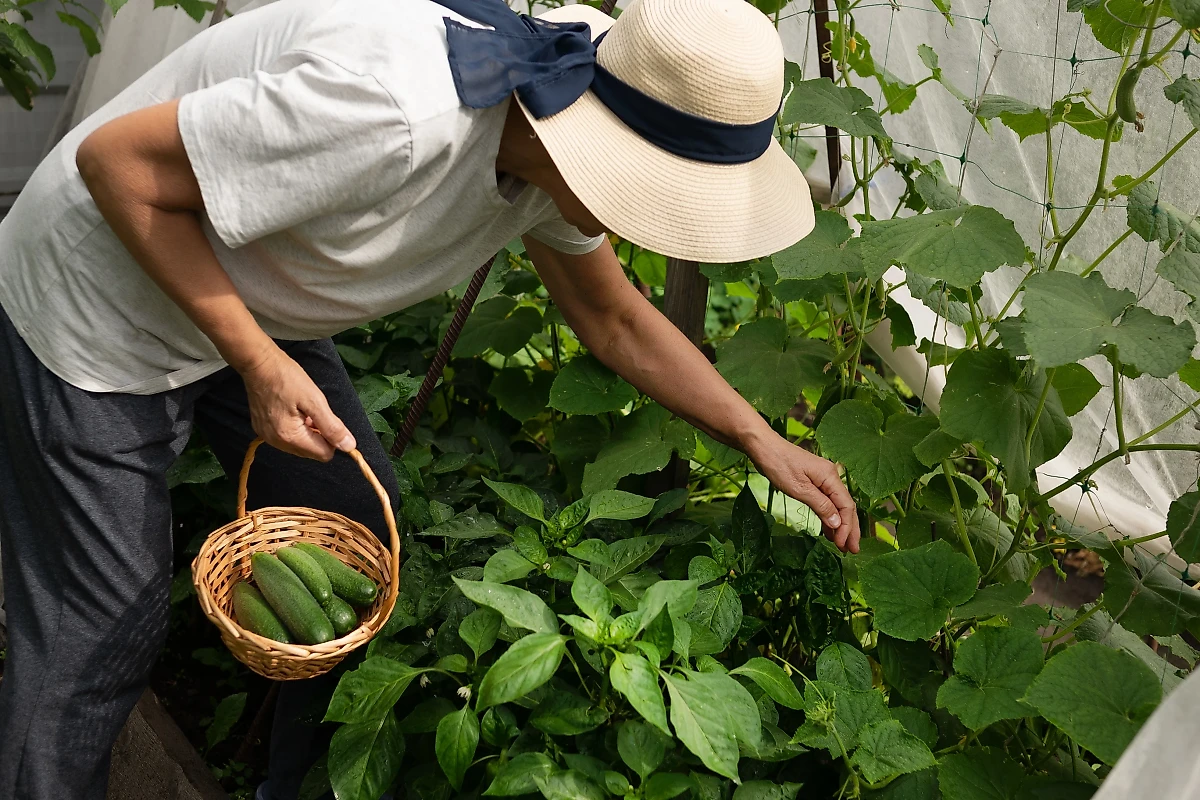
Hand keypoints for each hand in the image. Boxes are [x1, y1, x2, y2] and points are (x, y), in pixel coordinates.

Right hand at [240, 346, 355, 460]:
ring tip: (302, 410)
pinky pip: (286, 438)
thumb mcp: (315, 400)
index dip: (332, 439)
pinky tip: (292, 410)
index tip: (329, 420)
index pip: (324, 454)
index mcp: (290, 437)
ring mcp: (267, 437)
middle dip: (319, 435)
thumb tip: (349, 447)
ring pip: (299, 446)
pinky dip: (294, 429)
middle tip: (314, 412)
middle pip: (311, 452)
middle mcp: (277, 443)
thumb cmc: (288, 378)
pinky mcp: (262, 430)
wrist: (259, 363)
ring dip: (307, 432)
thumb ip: (332, 427)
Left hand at [749, 435, 860, 553]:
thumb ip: (820, 505)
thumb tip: (838, 523)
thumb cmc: (778, 464)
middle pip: (846, 507)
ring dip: (840, 525)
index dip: (847, 528)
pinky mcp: (813, 481)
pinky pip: (826, 501)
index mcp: (830, 477)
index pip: (846, 506)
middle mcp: (831, 477)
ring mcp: (823, 478)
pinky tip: (828, 530)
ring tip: (842, 546)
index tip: (844, 546)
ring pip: (837, 505)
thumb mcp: (799, 488)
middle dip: (850, 529)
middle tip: (852, 551)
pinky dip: (828, 516)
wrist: (763, 446)